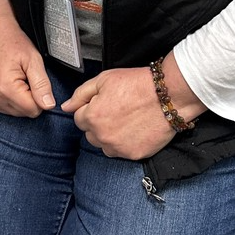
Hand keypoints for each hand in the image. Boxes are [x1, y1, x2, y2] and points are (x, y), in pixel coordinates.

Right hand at [0, 0, 55, 116]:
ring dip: (19, 98)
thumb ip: (42, 84)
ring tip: (16, 77)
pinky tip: (8, 81)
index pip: (33, 110)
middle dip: (29, 97)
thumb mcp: (33, 59)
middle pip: (23, 113)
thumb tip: (49, 105)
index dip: (40, 97)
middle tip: (25, 76)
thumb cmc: (12, 42)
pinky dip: (9, 98)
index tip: (35, 80)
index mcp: (6, 89)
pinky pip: (4, 108)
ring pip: (14, 112)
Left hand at [61, 54, 206, 159]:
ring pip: (105, 146)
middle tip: (117, 110)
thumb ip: (81, 94)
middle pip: (91, 134)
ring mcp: (118, 148)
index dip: (91, 109)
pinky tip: (136, 129)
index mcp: (92, 116)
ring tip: (127, 120)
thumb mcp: (105, 79)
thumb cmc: (138, 84)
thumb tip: (66, 107)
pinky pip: (122, 152)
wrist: (169, 96)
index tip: (105, 103)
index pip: (79, 119)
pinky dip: (126, 143)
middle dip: (99, 124)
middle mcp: (102, 136)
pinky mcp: (133, 155)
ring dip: (110, 136)